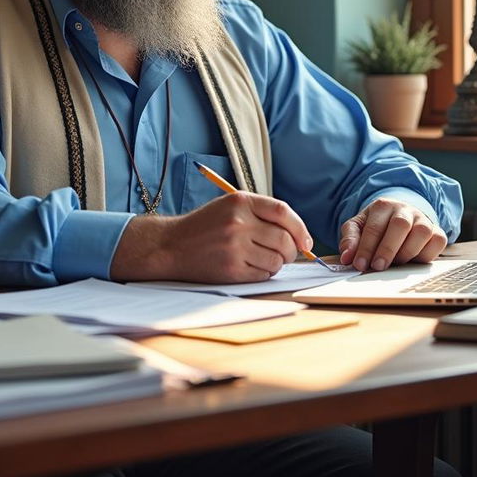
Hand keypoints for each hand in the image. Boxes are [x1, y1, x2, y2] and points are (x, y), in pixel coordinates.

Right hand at [110, 192, 312, 283]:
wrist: (171, 245)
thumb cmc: (205, 226)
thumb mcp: (230, 207)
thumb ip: (261, 214)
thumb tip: (299, 237)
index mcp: (240, 201)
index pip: (283, 212)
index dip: (300, 229)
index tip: (305, 242)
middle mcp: (238, 222)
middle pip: (284, 239)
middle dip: (291, 251)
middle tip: (285, 254)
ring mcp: (234, 247)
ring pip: (276, 260)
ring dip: (276, 263)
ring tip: (261, 258)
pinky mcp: (231, 269)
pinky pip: (263, 274)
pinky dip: (263, 273)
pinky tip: (249, 266)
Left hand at [339, 197, 446, 271]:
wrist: (399, 216)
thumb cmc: (377, 225)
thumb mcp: (359, 227)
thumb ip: (350, 240)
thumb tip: (346, 257)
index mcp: (383, 206)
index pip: (374, 227)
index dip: (366, 247)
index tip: (359, 264)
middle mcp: (405, 209)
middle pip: (399, 225)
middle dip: (387, 249)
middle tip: (377, 267)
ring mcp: (423, 219)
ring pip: (421, 232)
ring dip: (407, 252)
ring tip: (395, 264)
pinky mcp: (437, 231)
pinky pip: (437, 241)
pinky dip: (427, 254)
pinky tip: (413, 261)